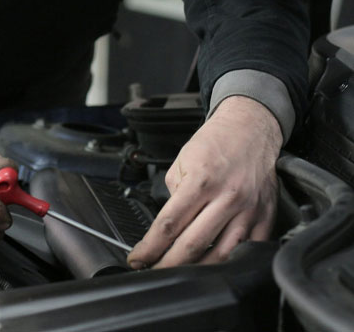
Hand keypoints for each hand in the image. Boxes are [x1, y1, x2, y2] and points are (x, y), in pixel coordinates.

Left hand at [127, 96, 281, 268]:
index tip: (137, 258)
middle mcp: (227, 198)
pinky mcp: (266, 216)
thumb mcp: (182, 162)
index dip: (150, 248)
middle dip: (167, 265)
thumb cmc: (215, 143)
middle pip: (192, 245)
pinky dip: (230, 264)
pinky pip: (249, 250)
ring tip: (179, 275)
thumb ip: (174, 196)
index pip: (168, 225)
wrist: (250, 128)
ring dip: (197, 272)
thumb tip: (168, 227)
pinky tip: (213, 268)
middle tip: (152, 272)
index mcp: (201, 182)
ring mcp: (249, 210)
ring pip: (221, 255)